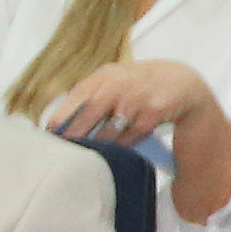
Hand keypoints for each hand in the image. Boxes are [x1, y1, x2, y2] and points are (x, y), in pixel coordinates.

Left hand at [40, 57, 211, 152]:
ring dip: (96, 146)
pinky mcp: (151, 116)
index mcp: (105, 75)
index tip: (50, 135)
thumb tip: (58, 121)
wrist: (180, 82)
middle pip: (89, 113)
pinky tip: (114, 153)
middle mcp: (119, 85)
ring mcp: (136, 100)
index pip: (77, 97)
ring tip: (87, 156)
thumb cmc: (138, 83)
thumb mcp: (114, 79)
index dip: (61, 118)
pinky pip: (128, 139)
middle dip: (74, 135)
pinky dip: (119, 148)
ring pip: (108, 132)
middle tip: (63, 152)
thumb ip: (90, 93)